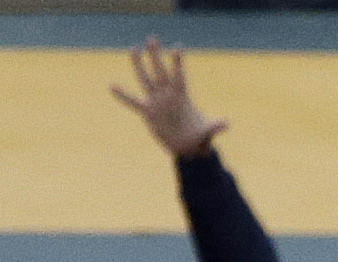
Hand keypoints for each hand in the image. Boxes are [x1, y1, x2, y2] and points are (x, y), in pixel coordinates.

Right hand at [113, 38, 227, 159]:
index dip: (178, 63)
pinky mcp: (148, 112)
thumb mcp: (206, 133)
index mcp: (182, 96)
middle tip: (152, 38)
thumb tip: (226, 125)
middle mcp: (168, 95)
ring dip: (139, 65)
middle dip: (156, 55)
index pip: (179, 75)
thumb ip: (214, 127)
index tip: (177, 47)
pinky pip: (132, 101)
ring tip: (134, 48)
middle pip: (160, 71)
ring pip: (146, 79)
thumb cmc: (199, 138)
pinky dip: (122, 95)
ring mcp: (157, 102)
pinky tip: (111, 85)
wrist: (188, 148)